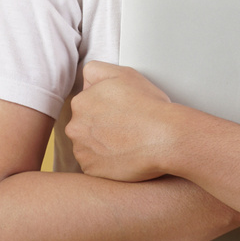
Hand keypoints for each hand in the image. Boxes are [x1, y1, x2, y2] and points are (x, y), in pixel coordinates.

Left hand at [66, 61, 178, 181]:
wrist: (165, 138)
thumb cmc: (148, 106)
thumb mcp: (123, 73)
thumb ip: (96, 70)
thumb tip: (86, 81)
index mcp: (80, 102)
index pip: (86, 103)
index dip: (105, 106)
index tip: (120, 111)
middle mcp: (75, 127)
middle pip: (84, 125)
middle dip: (99, 126)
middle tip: (125, 126)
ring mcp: (82, 150)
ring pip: (88, 146)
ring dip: (101, 145)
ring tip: (126, 142)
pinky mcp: (90, 170)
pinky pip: (94, 165)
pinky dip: (106, 162)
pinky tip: (124, 156)